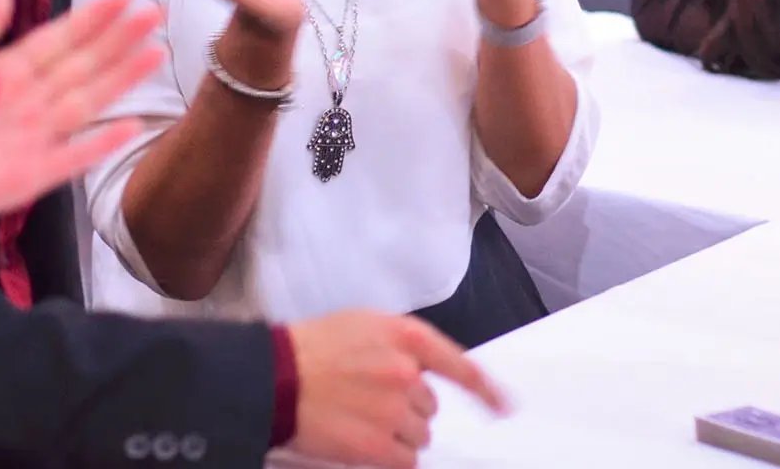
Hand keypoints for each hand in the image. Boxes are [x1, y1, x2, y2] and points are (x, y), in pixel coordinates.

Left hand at [0, 0, 162, 221]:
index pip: (57, 40)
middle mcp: (26, 105)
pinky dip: (101, 144)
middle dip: (119, 40)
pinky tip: (134, 126)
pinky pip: (71, 159)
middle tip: (155, 12)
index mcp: (5, 77)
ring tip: (156, 52)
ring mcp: (32, 140)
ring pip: (86, 102)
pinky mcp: (28, 178)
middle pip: (82, 66)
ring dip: (122, 79)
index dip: (90, 18)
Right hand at [287, 311, 509, 468]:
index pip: (461, 366)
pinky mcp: (377, 446)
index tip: (505, 406)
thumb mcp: (364, 325)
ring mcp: (393, 411)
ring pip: (419, 435)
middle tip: (369, 401)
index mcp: (406, 337)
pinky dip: (389, 457)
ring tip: (359, 418)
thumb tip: (423, 373)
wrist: (274, 378)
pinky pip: (405, 460)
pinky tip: (361, 441)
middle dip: (407, 408)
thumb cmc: (312, 348)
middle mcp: (406, 373)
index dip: (487, 390)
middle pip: (430, 407)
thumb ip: (401, 345)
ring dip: (396, 434)